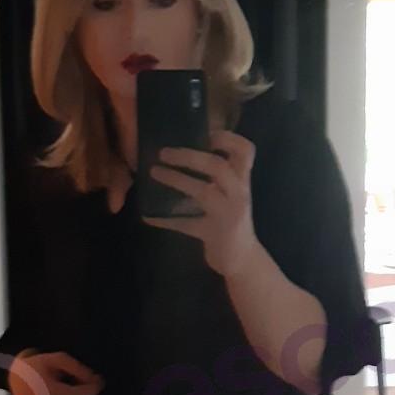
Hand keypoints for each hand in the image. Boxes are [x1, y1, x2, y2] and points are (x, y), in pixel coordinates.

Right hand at [8, 350, 104, 394]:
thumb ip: (77, 368)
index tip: (92, 379)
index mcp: (57, 393)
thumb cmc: (34, 366)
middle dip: (83, 393)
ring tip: (65, 390)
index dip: (93, 385)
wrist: (10, 378)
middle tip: (75, 382)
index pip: (88, 394)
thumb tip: (94, 379)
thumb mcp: (56, 359)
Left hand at [142, 130, 258, 275]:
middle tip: (164, 152)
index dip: (227, 138)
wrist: (244, 261)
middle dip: (190, 156)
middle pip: (218, 166)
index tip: (205, 133)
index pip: (245, 152)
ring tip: (154, 172)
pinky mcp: (213, 234)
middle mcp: (238, 194)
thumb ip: (218, 179)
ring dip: (176, 179)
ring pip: (202, 191)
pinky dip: (165, 220)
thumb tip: (185, 154)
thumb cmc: (233, 223)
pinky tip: (149, 217)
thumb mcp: (232, 196)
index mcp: (242, 181)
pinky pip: (185, 224)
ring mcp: (227, 214)